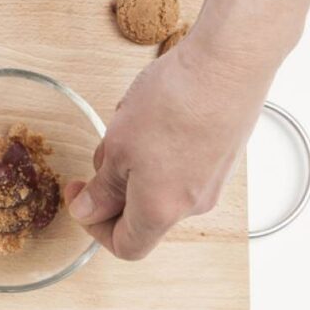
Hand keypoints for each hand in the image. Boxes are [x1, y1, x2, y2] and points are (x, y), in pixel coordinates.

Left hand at [65, 37, 277, 259]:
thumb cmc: (175, 102)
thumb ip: (102, 188)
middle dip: (113, 189)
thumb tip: (88, 212)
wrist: (230, 62)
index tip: (80, 197)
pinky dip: (159, 152)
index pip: (125, 247)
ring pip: (159, 188)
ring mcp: (212, 181)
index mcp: (161, 211)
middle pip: (142, 216)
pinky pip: (180, 168)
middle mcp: (192, 205)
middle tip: (103, 153)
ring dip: (135, 165)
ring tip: (130, 125)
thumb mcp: (118, 147)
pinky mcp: (222, 156)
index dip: (94, 228)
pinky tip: (154, 116)